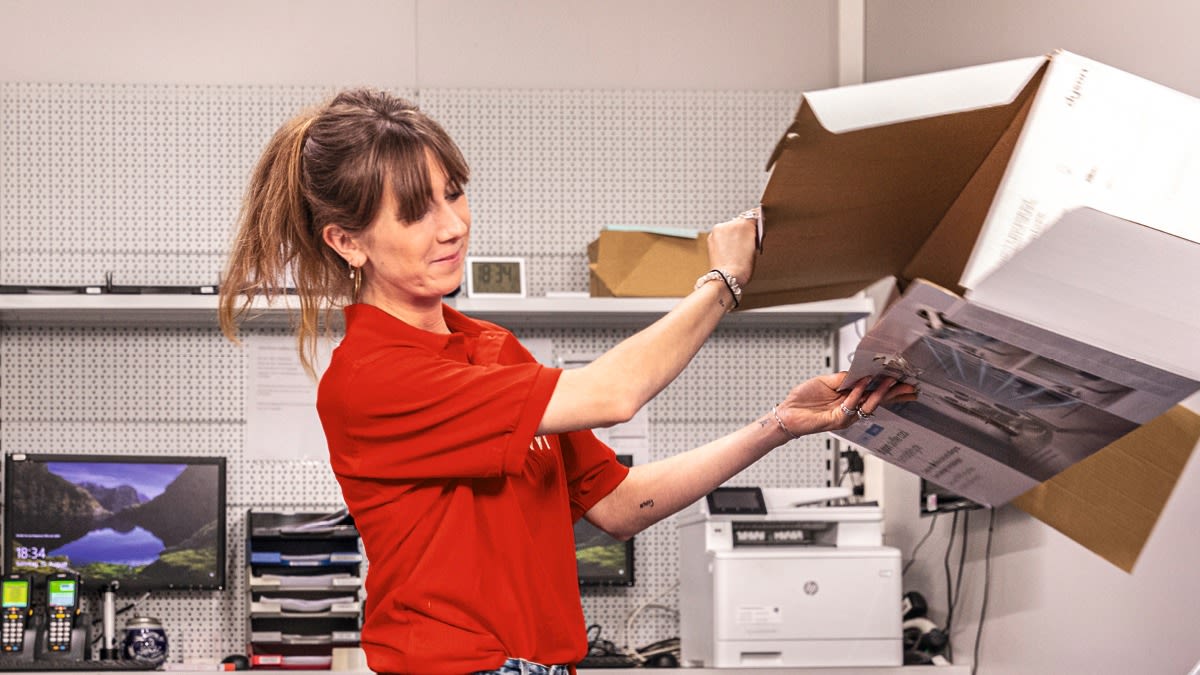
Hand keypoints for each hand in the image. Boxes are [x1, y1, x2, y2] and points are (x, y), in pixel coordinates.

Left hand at [705, 209, 759, 284]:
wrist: (726, 278)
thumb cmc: (743, 267)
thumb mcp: (755, 248)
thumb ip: (754, 234)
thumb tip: (752, 228)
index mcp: (746, 224)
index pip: (754, 214)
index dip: (757, 221)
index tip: (758, 225)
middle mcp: (732, 223)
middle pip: (741, 220)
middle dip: (744, 229)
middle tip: (746, 242)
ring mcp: (720, 228)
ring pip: (730, 227)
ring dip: (733, 233)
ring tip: (736, 248)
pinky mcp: (712, 235)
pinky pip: (721, 233)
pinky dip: (724, 238)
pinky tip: (727, 250)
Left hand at [773, 373, 918, 437]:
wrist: (788, 412)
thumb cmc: (804, 399)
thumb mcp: (826, 382)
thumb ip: (844, 378)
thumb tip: (860, 373)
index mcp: (850, 397)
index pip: (874, 392)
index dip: (889, 387)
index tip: (902, 380)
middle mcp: (851, 407)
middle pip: (877, 400)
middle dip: (894, 393)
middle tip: (909, 387)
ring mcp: (846, 415)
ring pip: (867, 403)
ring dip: (879, 392)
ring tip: (890, 382)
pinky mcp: (838, 420)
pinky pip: (851, 406)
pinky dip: (856, 394)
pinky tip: (863, 385)